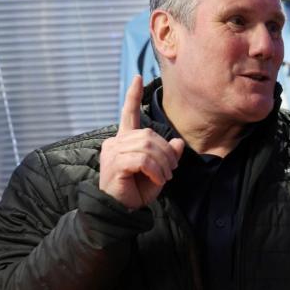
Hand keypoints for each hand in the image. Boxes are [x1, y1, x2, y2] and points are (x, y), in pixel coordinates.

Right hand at [99, 75, 183, 208]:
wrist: (122, 212)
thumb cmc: (137, 192)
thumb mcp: (158, 172)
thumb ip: (167, 156)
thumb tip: (177, 141)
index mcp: (124, 141)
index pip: (129, 114)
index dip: (133, 96)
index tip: (138, 78)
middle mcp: (115, 142)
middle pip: (149, 135)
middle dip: (166, 153)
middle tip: (171, 171)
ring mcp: (112, 152)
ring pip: (147, 146)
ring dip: (162, 164)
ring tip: (164, 177)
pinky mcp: (114, 164)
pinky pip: (141, 159)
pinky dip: (154, 169)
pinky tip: (156, 180)